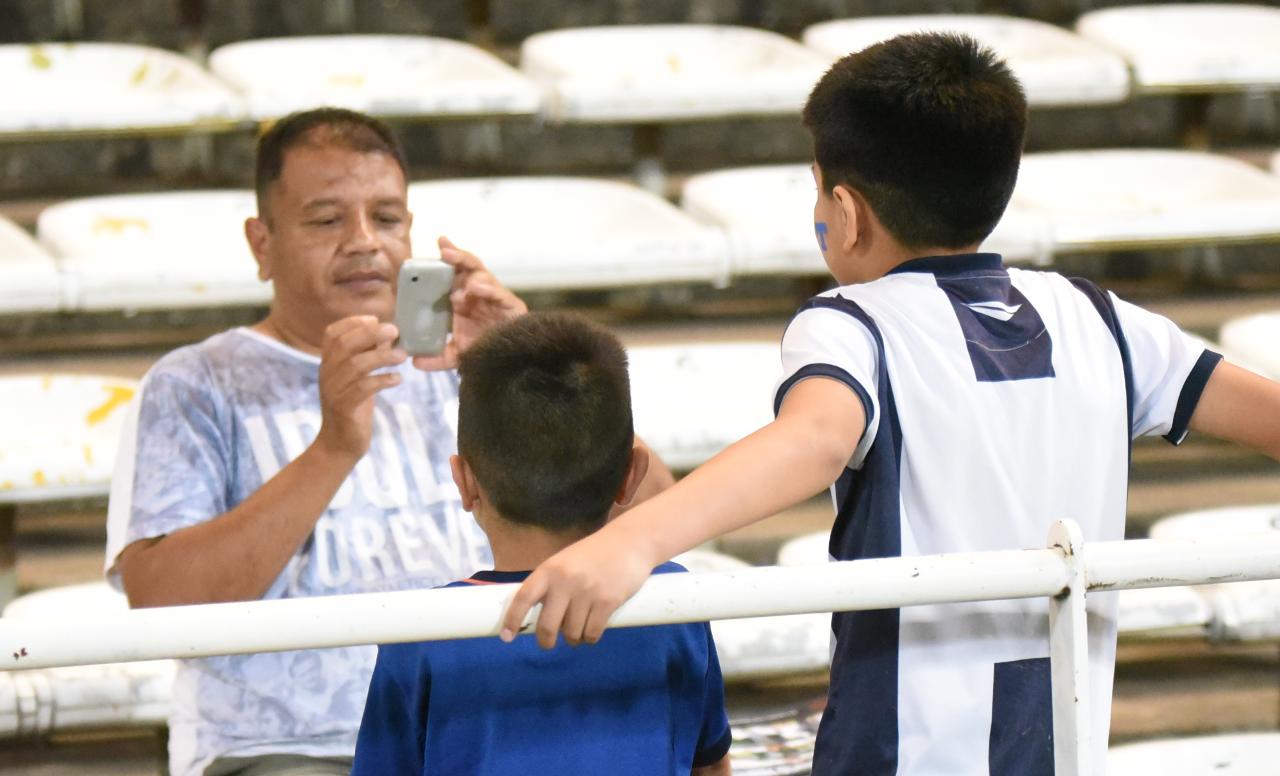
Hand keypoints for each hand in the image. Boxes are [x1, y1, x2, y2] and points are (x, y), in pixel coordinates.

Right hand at [314, 315, 406, 461]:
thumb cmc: (353, 405)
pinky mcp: (344, 407)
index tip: (375, 318)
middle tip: (395, 330)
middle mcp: (327, 372)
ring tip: (402, 356)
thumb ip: (369, 355)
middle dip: (371, 333)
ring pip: (355, 364)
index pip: (332, 333)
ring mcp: (334, 390)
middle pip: (345, 344)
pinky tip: (397, 379)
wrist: (339, 443)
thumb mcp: (359, 377)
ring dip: (382, 356)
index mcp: (328, 362)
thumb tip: (388, 333)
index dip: (353, 322)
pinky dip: (382, 380)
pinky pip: (363, 388)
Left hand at [412, 236, 527, 370]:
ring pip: (482, 274)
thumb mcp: (456, 354)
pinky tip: (475, 288)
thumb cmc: (485, 350)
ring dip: (469, 269)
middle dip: (456, 255)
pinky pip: (499, 293)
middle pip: (467, 267)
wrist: (511, 362)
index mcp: (464, 298)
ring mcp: (494, 297)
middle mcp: (478, 293)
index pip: (453, 273)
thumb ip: (436, 357)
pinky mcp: (511, 305)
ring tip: (457, 270)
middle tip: (444, 250)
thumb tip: (413, 361)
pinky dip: (487, 289)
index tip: (438, 243)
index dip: (446, 258)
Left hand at [501, 526, 656, 648]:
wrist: (630, 542)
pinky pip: (592, 633)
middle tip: (548, 644)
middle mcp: (565, 582)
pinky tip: (591, 633)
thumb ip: (551, 584)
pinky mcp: (608, 602)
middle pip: (548, 626)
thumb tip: (537, 615)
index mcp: (550, 570)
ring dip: (573, 639)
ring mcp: (587, 593)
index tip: (507, 636)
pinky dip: (590, 638)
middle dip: (546, 641)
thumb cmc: (595, 553)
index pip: (523, 597)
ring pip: (572, 633)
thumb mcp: (566, 561)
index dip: (512, 619)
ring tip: (577, 632)